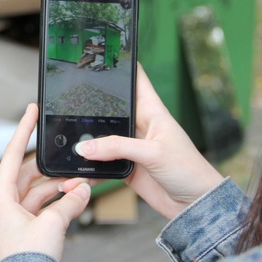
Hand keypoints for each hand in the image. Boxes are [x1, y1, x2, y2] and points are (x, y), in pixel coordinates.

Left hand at [0, 103, 90, 261]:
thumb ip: (69, 202)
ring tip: (79, 183)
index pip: (13, 155)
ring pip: (37, 191)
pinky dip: (58, 202)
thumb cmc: (27, 260)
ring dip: (58, 187)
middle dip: (51, 167)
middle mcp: (3, 204)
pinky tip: (75, 199)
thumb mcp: (52, 224)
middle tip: (67, 156)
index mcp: (0, 197)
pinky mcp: (25, 231)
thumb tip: (82, 189)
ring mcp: (13, 218)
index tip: (30, 111)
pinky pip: (42, 207)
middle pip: (28, 173)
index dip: (23, 130)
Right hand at [62, 63, 223, 219]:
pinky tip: (76, 175)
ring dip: (87, 144)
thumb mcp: (153, 153)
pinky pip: (102, 166)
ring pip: (102, 139)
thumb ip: (118, 147)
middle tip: (66, 104)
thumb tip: (85, 147)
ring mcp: (131, 147)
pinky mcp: (126, 167)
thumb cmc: (188, 170)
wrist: (195, 205)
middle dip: (90, 108)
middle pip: (110, 109)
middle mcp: (140, 125)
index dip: (122, 66)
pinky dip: (89, 171)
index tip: (101, 55)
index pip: (137, 79)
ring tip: (66, 144)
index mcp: (152, 111)